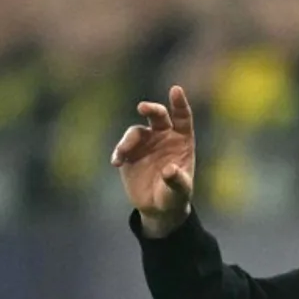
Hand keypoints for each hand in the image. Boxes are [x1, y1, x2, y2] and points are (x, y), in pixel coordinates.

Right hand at [111, 85, 195, 236]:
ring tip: (122, 155)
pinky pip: (122, 148)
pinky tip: (116, 162)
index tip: (175, 90)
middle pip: (158, 116)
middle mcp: (163, 136)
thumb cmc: (175, 196)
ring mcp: (145, 143)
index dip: (179, 103)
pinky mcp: (129, 154)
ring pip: (136, 132)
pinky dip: (119, 152)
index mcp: (182, 140)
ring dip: (128, 140)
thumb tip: (169, 170)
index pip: (182, 117)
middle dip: (151, 109)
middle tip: (142, 108)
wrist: (158, 208)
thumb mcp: (180, 191)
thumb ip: (176, 180)